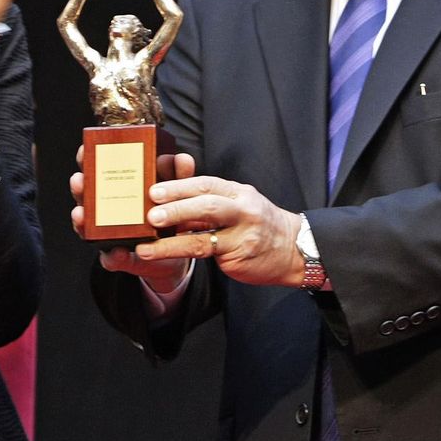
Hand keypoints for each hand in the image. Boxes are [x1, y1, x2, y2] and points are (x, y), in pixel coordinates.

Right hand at [71, 149, 194, 293]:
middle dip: (79, 187)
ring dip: (81, 219)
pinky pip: (112, 258)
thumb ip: (178, 177)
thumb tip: (182, 159)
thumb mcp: (174, 193)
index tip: (85, 149)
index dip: (88, 158)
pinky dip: (113, 256)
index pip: (98, 169)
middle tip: (79, 180)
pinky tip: (117, 252)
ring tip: (82, 214)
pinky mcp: (120, 258)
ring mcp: (109, 234)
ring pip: (87, 226)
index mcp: (119, 188)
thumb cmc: (168, 215)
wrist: (175, 252)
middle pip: (86, 195)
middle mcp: (108, 209)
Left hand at [139, 174, 304, 287]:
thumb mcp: (240, 204)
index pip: (207, 184)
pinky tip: (162, 253)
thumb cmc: (259, 224)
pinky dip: (182, 253)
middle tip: (150, 213)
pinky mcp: (239, 256)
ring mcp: (242, 235)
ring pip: (203, 236)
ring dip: (171, 241)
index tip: (155, 190)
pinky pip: (207, 254)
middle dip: (176, 209)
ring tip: (146, 247)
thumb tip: (170, 201)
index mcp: (239, 192)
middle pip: (207, 205)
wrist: (294, 249)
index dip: (179, 186)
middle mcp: (243, 210)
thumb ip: (211, 202)